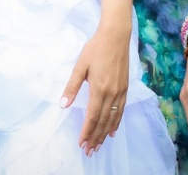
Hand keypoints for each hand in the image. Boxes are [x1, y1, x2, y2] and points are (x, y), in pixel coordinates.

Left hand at [60, 25, 129, 156]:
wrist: (116, 36)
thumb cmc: (95, 48)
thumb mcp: (80, 66)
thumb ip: (72, 86)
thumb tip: (63, 104)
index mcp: (98, 88)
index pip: (92, 116)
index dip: (87, 131)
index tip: (82, 143)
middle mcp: (111, 93)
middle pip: (103, 121)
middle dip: (95, 137)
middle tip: (89, 151)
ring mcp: (120, 92)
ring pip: (113, 118)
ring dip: (104, 133)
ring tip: (98, 145)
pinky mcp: (125, 88)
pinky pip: (121, 110)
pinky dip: (116, 123)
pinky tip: (112, 130)